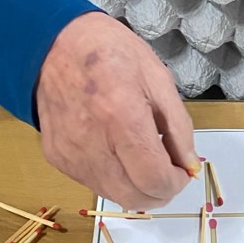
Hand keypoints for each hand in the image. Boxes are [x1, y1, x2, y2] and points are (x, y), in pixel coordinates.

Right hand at [36, 13, 197, 209]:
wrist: (53, 45)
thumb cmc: (109, 52)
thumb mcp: (157, 78)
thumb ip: (178, 127)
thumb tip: (190, 165)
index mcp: (121, 116)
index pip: (154, 179)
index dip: (175, 182)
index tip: (182, 170)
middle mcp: (92, 143)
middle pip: (134, 197)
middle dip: (159, 191)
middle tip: (166, 168)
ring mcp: (71, 154)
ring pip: (114, 196)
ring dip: (136, 186)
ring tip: (141, 154)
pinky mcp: (57, 158)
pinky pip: (93, 183)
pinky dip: (113, 176)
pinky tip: (116, 148)